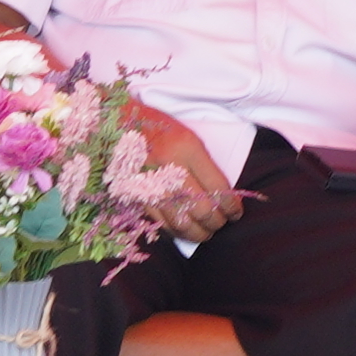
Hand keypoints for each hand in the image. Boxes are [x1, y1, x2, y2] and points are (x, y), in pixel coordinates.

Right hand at [134, 105, 239, 241]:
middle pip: (202, 209)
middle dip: (217, 222)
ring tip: (207, 231)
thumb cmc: (158, 127)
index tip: (236, 212)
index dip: (231, 206)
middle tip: (222, 222)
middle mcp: (169, 167)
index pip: (218, 187)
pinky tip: (186, 230)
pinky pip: (162, 222)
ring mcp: (151, 184)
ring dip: (199, 232)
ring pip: (182, 222)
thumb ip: (205, 164)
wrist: (119, 122)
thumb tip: (223, 195)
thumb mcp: (188, 136)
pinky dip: (178, 232)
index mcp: (186, 148)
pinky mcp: (137, 195)